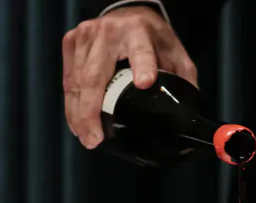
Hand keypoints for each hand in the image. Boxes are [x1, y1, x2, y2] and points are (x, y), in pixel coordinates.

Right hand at [62, 6, 196, 148]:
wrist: (130, 12)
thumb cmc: (154, 37)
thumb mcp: (176, 54)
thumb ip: (182, 81)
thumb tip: (187, 115)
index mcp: (140, 32)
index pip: (141, 51)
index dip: (142, 66)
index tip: (145, 83)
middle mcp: (108, 33)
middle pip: (95, 76)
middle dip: (91, 111)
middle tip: (95, 138)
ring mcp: (85, 37)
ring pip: (77, 81)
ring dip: (78, 113)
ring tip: (86, 136)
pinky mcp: (71, 43)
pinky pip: (69, 79)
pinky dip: (72, 103)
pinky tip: (77, 122)